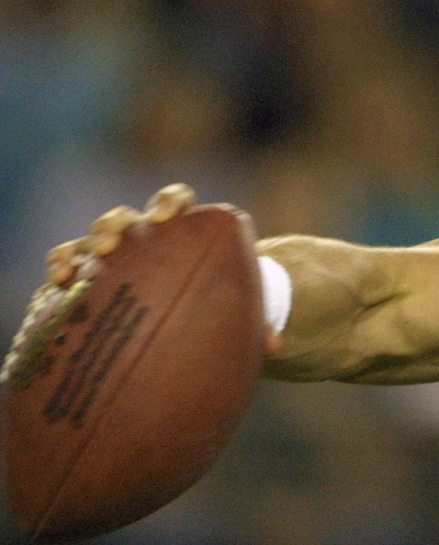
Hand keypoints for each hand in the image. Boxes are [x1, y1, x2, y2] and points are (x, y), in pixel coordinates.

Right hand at [34, 184, 278, 355]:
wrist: (188, 307)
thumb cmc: (217, 301)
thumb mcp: (237, 308)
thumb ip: (256, 321)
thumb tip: (275, 345)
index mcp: (182, 230)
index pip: (176, 200)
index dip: (169, 201)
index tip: (166, 216)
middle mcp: (143, 235)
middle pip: (124, 217)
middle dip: (114, 225)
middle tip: (112, 243)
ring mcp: (113, 252)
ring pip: (92, 238)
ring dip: (84, 247)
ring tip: (79, 267)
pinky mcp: (88, 272)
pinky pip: (69, 265)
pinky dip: (62, 268)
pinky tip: (58, 285)